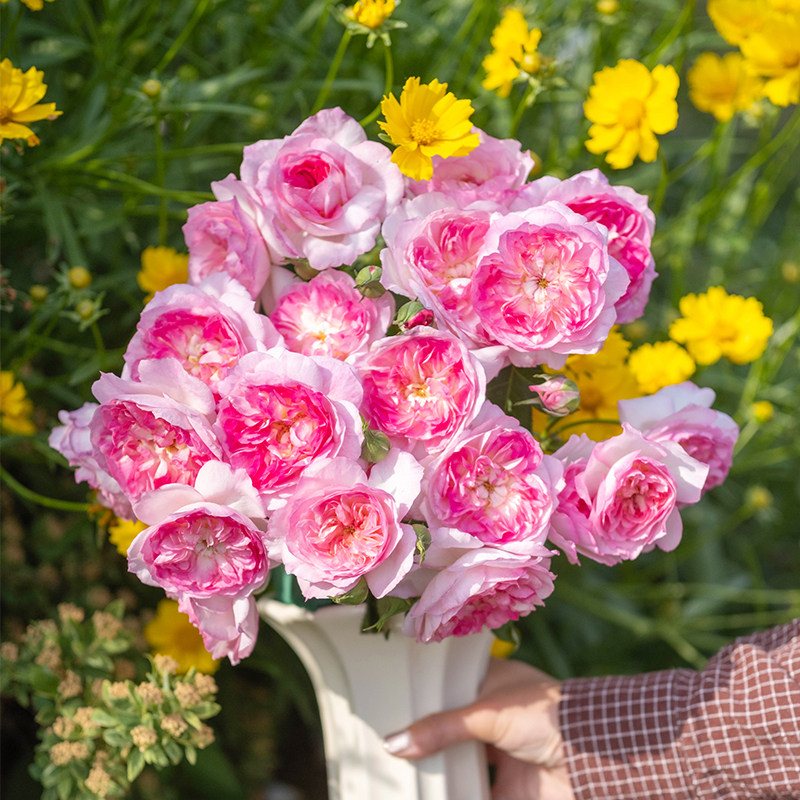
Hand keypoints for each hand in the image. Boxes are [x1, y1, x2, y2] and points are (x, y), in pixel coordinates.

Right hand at [383, 658, 575, 799]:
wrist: (593, 758)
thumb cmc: (545, 715)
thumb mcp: (486, 713)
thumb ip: (440, 728)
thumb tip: (393, 744)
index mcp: (491, 683)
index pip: (448, 683)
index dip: (422, 691)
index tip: (389, 696)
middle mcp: (492, 717)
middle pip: (448, 726)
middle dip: (422, 735)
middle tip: (385, 737)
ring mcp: (498, 754)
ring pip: (457, 763)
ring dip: (434, 769)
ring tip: (395, 771)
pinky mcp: (506, 789)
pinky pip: (471, 795)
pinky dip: (452, 796)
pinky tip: (426, 796)